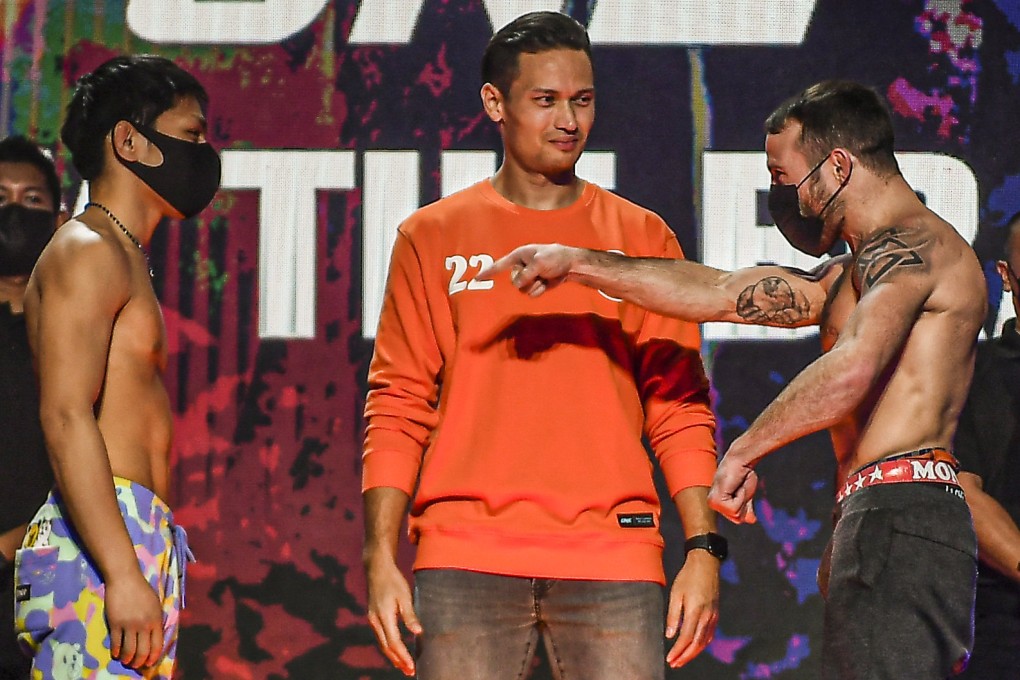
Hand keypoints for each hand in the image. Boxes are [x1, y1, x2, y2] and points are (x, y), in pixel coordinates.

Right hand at [105, 573, 163, 668]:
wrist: (125, 579)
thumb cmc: (142, 590)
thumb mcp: (155, 604)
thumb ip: (156, 620)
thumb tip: (155, 636)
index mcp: (156, 620)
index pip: (157, 645)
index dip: (153, 657)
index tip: (149, 663)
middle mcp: (144, 625)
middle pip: (143, 651)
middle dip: (139, 662)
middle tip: (136, 665)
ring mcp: (129, 625)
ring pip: (129, 650)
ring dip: (127, 659)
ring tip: (126, 660)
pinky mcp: (115, 624)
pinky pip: (116, 643)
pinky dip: (116, 651)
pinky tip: (115, 654)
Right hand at [365, 554, 421, 675]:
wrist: (377, 569)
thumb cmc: (393, 581)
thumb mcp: (404, 596)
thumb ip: (410, 615)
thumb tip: (418, 632)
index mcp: (383, 616)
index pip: (394, 642)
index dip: (403, 656)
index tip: (412, 666)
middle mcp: (375, 621)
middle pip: (386, 647)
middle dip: (398, 661)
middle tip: (409, 672)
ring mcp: (372, 620)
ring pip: (382, 644)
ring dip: (393, 656)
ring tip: (404, 666)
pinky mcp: (373, 618)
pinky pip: (380, 637)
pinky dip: (388, 647)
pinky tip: (395, 651)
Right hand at [476, 243, 577, 295]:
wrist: (570, 264)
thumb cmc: (554, 257)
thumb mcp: (539, 263)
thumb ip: (526, 274)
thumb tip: (518, 285)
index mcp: (518, 256)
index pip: (499, 265)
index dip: (488, 271)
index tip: (476, 278)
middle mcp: (521, 267)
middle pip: (514, 281)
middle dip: (526, 280)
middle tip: (538, 273)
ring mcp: (528, 277)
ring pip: (522, 290)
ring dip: (534, 286)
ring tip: (543, 278)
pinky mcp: (535, 285)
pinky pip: (531, 294)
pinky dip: (539, 290)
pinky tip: (546, 282)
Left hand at [665, 550, 719, 667]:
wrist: (706, 564)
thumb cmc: (688, 576)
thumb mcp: (676, 593)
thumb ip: (673, 615)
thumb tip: (669, 635)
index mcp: (695, 611)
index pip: (686, 638)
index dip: (678, 651)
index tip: (670, 659)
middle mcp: (707, 616)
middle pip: (696, 644)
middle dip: (685, 657)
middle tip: (674, 664)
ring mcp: (713, 616)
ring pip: (704, 641)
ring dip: (693, 653)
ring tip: (682, 659)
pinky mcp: (715, 614)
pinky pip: (710, 634)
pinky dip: (702, 644)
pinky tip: (695, 647)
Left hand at [708, 448, 758, 523]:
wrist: (739, 461)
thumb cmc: (743, 474)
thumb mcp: (746, 495)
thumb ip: (746, 508)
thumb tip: (751, 520)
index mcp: (719, 504)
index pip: (737, 519)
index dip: (745, 506)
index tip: (741, 491)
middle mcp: (713, 505)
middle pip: (737, 519)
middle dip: (744, 503)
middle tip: (739, 488)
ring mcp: (713, 503)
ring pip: (736, 514)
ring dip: (742, 499)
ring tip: (737, 487)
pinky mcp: (716, 501)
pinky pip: (734, 509)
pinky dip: (740, 497)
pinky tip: (734, 486)